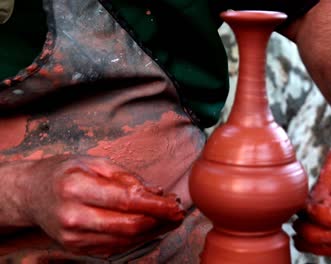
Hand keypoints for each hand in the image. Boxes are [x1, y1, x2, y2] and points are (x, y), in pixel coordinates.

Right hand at [18, 155, 184, 256]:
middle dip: (160, 221)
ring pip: (125, 240)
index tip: (177, 204)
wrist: (31, 194)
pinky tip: (151, 228)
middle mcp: (73, 216)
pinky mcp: (77, 248)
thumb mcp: (93, 163)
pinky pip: (115, 247)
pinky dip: (138, 238)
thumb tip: (157, 192)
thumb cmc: (64, 172)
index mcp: (76, 188)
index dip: (156, 205)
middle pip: (129, 226)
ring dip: (153, 232)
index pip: (126, 201)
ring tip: (170, 220)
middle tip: (179, 213)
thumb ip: (126, 177)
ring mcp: (74, 237)